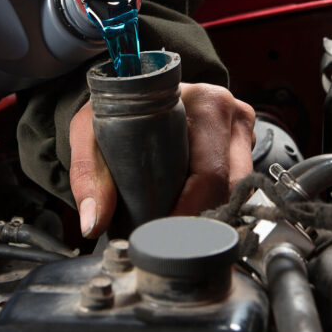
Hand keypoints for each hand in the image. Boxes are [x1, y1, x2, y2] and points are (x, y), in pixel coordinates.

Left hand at [69, 83, 255, 237]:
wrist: (128, 90)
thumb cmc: (117, 106)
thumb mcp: (92, 131)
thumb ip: (90, 174)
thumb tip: (94, 221)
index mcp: (206, 103)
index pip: (210, 173)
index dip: (187, 212)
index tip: (162, 236)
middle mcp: (232, 116)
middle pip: (230, 188)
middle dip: (199, 220)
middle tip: (165, 241)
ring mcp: (241, 134)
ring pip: (239, 193)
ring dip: (210, 216)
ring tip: (175, 232)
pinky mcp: (242, 150)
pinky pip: (238, 189)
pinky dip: (216, 207)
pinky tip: (190, 218)